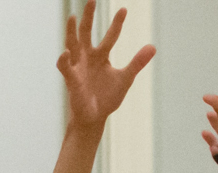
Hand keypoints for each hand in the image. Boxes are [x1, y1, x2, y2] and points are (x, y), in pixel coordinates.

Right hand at [59, 2, 153, 131]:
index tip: (124, 9)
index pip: (110, 35)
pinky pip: (64, 67)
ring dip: (71, 31)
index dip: (117, 23)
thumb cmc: (107, 97)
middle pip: (86, 32)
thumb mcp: (125, 77)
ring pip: (72, 43)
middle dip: (88, 16)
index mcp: (101, 55)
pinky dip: (64, 60)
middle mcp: (87, 56)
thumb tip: (153, 46)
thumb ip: (137, 62)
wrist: (95, 117)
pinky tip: (66, 52)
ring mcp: (77, 66)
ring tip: (72, 17)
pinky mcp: (71, 79)